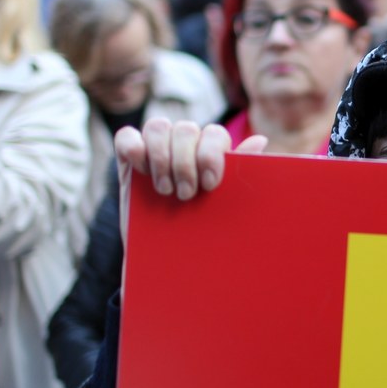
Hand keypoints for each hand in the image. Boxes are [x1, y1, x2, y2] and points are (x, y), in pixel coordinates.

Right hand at [113, 118, 267, 248]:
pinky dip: (133, 146)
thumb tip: (260, 141)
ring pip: (157, 127)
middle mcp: (183, 147)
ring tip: (165, 190)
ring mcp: (154, 152)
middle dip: (186, 163)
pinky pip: (126, 136)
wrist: (169, 261)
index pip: (214, 133)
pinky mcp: (128, 162)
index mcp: (209, 153)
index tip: (210, 184)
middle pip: (185, 129)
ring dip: (162, 157)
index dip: (211, 154)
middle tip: (186, 194)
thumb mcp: (222, 204)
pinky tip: (141, 170)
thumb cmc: (202, 231)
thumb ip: (238, 172)